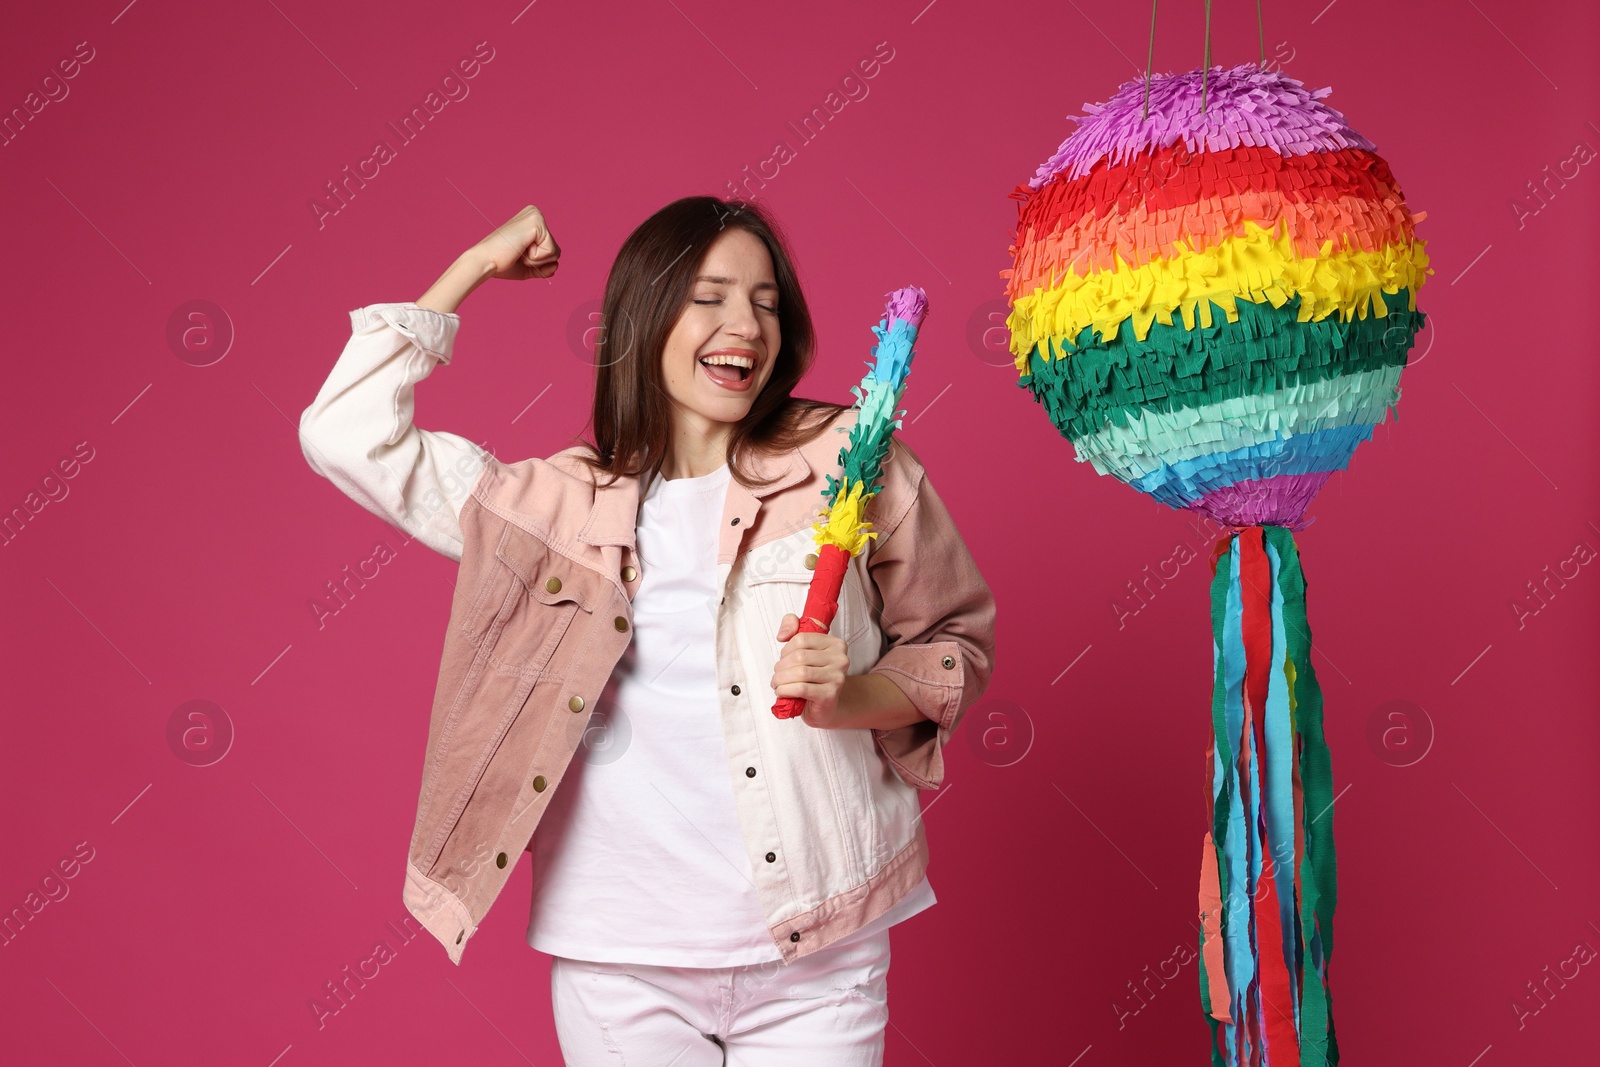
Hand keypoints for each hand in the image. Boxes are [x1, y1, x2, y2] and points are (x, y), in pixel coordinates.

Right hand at [470, 204, 561, 280]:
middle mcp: (536, 214)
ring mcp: (537, 216)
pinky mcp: (537, 222)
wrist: (486, 261)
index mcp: (533, 221)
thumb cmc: (501, 263)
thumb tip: (556, 267)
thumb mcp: (526, 266)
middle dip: (538, 261)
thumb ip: (542, 267)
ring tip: (517, 250)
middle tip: (517, 253)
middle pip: (556, 251)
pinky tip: (520, 248)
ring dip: (536, 260)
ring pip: (555, 252)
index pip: (551, 250)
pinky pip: (551, 251)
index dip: (536, 261)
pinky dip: (536, 257)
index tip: (517, 253)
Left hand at [771, 612, 850, 727]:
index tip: (783, 659)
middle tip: (777, 675)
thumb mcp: (803, 649)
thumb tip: (782, 635)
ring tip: (776, 684)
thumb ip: (792, 628)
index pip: (802, 638)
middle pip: (799, 656)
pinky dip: (785, 690)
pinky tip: (781, 692)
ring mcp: (837, 677)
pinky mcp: (830, 694)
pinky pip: (801, 688)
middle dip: (781, 666)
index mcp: (836, 643)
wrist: (826, 707)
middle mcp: (840, 658)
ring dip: (780, 679)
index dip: (786, 649)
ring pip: (800, 673)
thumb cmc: (813, 677)